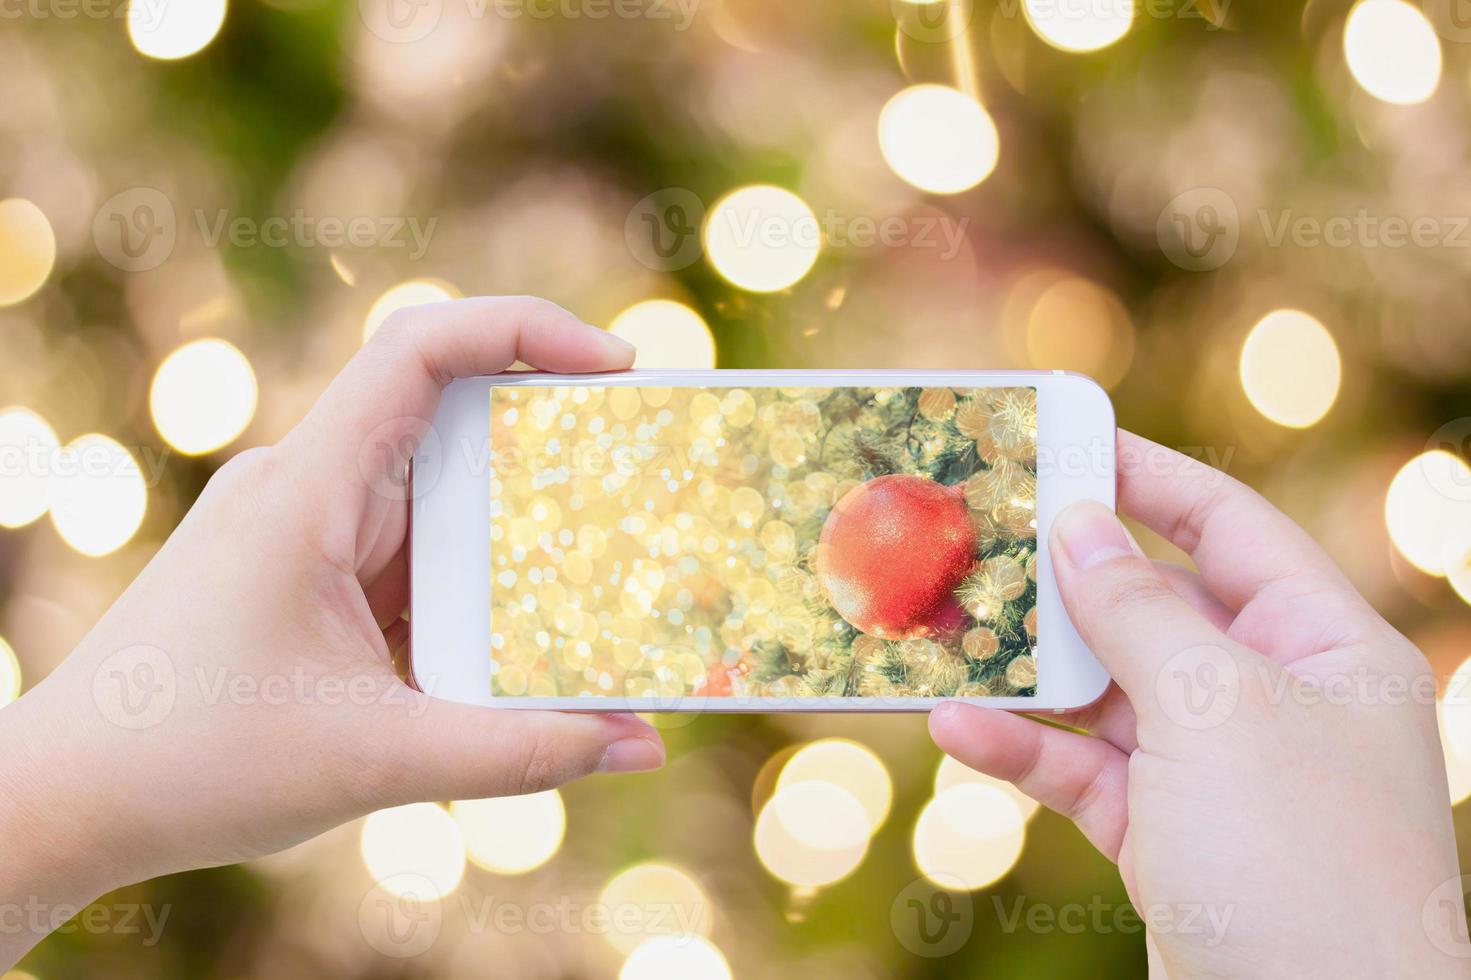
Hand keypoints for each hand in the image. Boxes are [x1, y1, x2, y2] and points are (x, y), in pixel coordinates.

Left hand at [0, 298, 664, 967]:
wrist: (67, 802)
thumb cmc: (192, 765)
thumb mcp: (375, 760)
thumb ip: (517, 754)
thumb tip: (642, 746)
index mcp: (307, 489)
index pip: (419, 349)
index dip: (526, 331)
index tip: (619, 369)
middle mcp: (308, 486)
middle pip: (450, 418)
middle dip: (553, 442)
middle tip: (645, 478)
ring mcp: (307, 528)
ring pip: (438, 494)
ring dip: (518, 528)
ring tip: (604, 573)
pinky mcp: (312, 574)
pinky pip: (414, 551)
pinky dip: (476, 582)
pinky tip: (523, 635)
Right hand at [930, 431, 1465, 976]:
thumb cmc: (1296, 861)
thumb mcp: (1214, 711)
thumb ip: (1137, 610)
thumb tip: (1076, 523)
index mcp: (1325, 646)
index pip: (1229, 526)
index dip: (1145, 477)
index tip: (1060, 442)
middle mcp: (1276, 699)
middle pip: (1153, 607)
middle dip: (1064, 581)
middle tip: (975, 538)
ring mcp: (1219, 772)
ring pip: (1105, 693)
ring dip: (1026, 674)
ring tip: (943, 635)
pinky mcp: (1167, 837)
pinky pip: (1085, 771)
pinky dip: (1024, 751)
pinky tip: (958, 731)